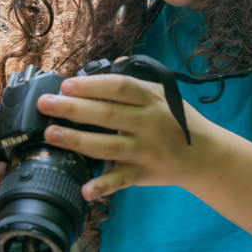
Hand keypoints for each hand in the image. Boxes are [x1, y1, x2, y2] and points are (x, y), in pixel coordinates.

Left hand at [35, 69, 217, 201]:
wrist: (205, 154)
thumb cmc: (178, 120)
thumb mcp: (164, 93)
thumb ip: (137, 79)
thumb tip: (113, 63)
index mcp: (151, 99)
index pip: (119, 87)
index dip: (91, 85)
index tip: (66, 84)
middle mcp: (149, 123)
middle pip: (108, 115)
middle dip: (73, 109)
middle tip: (46, 105)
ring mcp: (147, 150)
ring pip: (109, 146)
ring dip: (78, 141)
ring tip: (51, 134)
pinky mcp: (145, 173)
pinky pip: (122, 180)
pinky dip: (104, 186)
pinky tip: (84, 188)